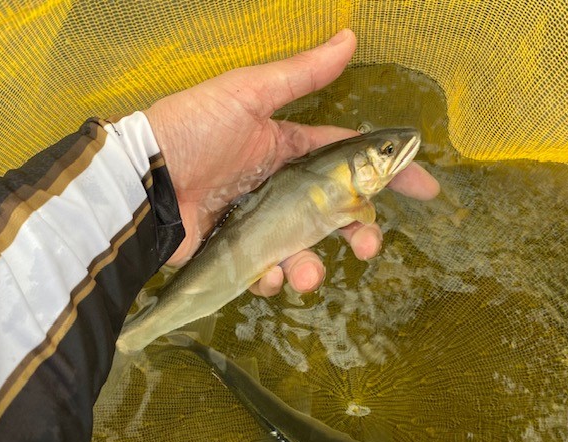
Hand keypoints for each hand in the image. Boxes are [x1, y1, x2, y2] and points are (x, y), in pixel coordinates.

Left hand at [144, 29, 439, 295]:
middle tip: (367, 248)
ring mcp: (257, 223)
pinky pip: (263, 271)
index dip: (388, 175)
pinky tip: (263, 276)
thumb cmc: (193, 131)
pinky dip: (269, 279)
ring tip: (305, 277)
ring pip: (301, 251)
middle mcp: (278, 188)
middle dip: (357, 233)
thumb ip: (299, 76)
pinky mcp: (234, 252)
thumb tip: (350, 38)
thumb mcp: (248, 95)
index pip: (349, 160)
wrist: (142, 181)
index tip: (425, 190)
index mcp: (287, 150)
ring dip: (311, 268)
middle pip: (333, 216)